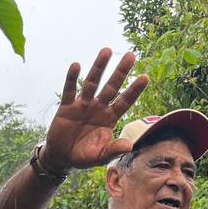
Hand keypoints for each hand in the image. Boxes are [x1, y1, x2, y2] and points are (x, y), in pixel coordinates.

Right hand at [41, 49, 148, 172]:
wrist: (62, 158)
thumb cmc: (84, 156)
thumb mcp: (100, 157)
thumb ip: (113, 151)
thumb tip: (129, 146)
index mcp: (109, 118)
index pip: (125, 101)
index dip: (134, 90)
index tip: (145, 77)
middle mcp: (98, 108)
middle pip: (111, 86)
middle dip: (121, 72)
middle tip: (131, 55)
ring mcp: (83, 105)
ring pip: (92, 83)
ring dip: (99, 67)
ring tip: (107, 50)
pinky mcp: (67, 106)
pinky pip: (70, 90)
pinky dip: (72, 78)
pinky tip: (76, 65)